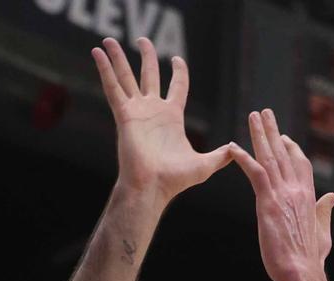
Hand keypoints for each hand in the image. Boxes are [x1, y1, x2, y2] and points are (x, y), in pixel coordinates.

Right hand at [93, 37, 228, 203]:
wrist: (153, 187)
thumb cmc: (175, 180)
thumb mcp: (205, 165)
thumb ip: (220, 156)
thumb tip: (236, 150)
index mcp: (172, 117)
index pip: (177, 87)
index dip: (179, 72)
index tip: (177, 59)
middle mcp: (153, 110)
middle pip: (149, 75)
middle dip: (147, 56)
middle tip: (143, 40)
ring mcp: (137, 111)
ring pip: (126, 77)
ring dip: (117, 58)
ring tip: (108, 40)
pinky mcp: (124, 115)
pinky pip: (113, 88)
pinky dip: (104, 70)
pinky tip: (97, 53)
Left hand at [230, 108, 333, 280]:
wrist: (302, 273)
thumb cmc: (310, 259)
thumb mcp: (322, 232)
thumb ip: (324, 212)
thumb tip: (331, 197)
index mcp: (308, 196)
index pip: (300, 164)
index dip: (292, 148)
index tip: (284, 137)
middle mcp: (297, 190)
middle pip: (284, 153)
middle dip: (274, 132)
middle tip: (265, 113)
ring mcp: (283, 195)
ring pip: (270, 157)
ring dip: (260, 135)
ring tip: (253, 117)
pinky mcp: (268, 203)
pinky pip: (255, 173)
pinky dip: (243, 158)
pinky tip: (232, 147)